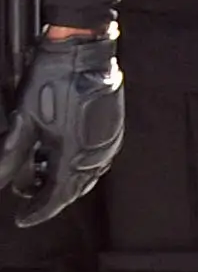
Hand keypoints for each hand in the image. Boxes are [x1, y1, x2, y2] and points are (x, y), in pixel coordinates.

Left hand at [0, 28, 119, 224]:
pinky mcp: (113, 129)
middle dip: (49, 196)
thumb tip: (2, 179)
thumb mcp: (23, 123)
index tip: (22, 218)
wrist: (83, 53)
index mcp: (74, 156)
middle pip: (73, 189)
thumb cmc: (54, 82)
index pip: (56, 197)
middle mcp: (96, 154)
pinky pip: (96, 159)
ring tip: (43, 174)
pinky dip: (78, 165)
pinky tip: (63, 155)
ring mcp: (109, 142)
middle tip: (28, 198)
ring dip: (65, 180)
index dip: (37, 211)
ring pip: (87, 175)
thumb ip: (12, 158)